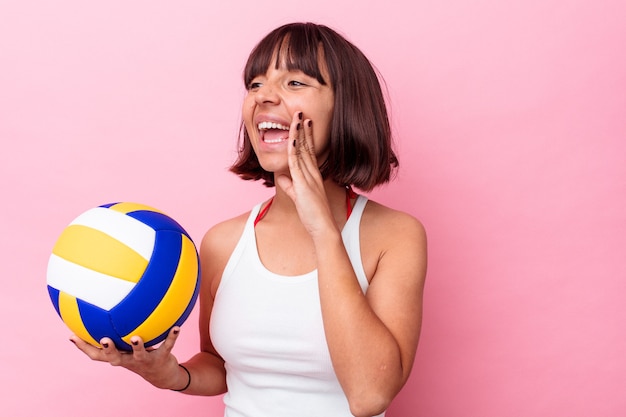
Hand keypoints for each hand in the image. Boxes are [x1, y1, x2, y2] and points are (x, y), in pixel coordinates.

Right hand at [70, 327, 181, 388]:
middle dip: (108, 349)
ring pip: (140, 354)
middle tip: (103, 339)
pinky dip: (172, 336)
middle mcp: (129, 360)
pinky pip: (167, 345)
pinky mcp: (162, 358)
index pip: (96, 355)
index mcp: (118, 356)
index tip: (72, 335)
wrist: (163, 375)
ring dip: (138, 346)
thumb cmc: (140, 355)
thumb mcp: (127, 346)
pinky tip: (177, 326)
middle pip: (114, 358)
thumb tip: (105, 309)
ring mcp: (145, 360)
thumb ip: (117, 331)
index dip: (83, 347)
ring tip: (136, 337)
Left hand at [275, 112, 336, 236]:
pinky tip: (294, 139)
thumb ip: (290, 186)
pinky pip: (297, 164)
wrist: (323, 227)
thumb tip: (282, 178)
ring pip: (302, 151)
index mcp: (313, 175)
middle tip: (302, 113)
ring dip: (299, 134)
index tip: (304, 123)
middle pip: (307, 146)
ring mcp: (309, 178)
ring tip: (298, 118)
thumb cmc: (313, 215)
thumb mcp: (298, 198)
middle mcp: (313, 173)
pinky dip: (295, 151)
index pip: (309, 151)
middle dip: (303, 129)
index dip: (306, 136)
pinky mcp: (304, 185)